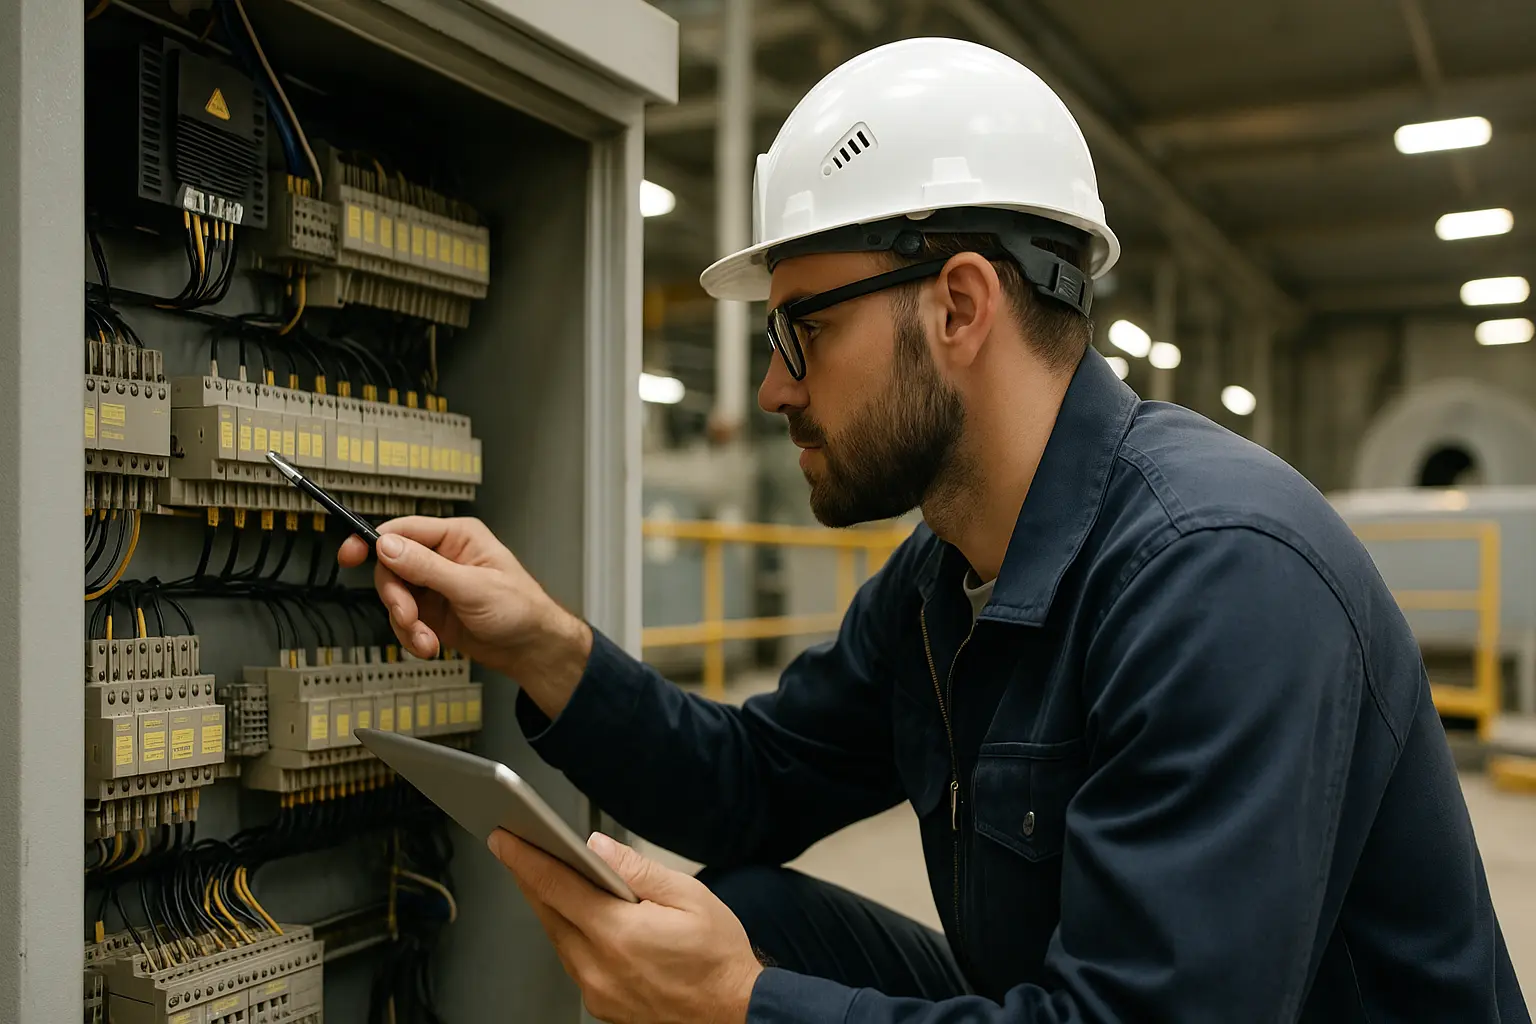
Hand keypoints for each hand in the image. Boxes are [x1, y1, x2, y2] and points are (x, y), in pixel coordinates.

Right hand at [337, 517, 591, 703]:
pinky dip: (410, 637)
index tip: (349, 555)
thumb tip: (388, 545)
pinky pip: (404, 621)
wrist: (531, 650)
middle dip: (396, 597)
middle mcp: (442, 558)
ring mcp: (434, 586)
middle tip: (409, 617)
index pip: (403, 530)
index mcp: (456, 537)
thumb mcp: (472, 587)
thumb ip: (427, 567)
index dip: (372, 541)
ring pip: (395, 598)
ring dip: (405, 624)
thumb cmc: (521, 609)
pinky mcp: (431, 613)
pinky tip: (429, 645)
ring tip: (426, 640)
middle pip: (391, 568)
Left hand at [489, 830, 762, 1023]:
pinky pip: (573, 961)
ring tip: (547, 875)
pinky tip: (577, 916)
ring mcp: (596, 991)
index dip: (525, 859)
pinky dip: (569, 934)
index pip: (557, 887)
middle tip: (518, 846)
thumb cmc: (718, 958)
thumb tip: (598, 848)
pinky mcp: (601, 1005)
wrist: (734, 1013)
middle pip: (549, 913)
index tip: (503, 838)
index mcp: (618, 935)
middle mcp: (598, 967)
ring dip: (551, 906)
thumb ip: (638, 870)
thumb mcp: (689, 897)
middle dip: (531, 878)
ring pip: (558, 938)